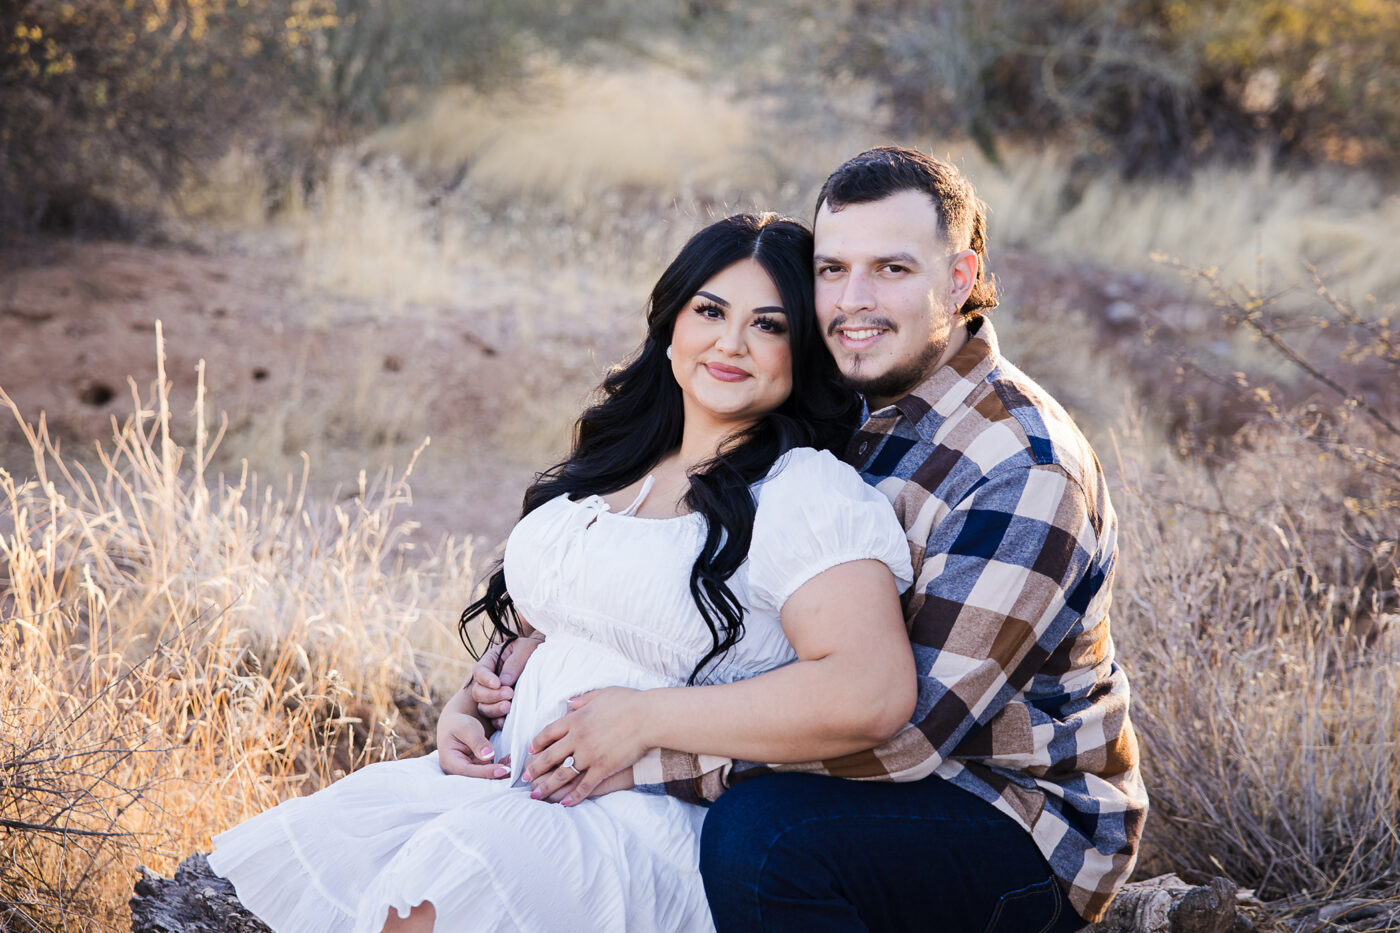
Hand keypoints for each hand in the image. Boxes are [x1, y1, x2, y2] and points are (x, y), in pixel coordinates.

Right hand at [436, 707, 510, 779]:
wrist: (458, 721)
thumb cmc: (459, 723)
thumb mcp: (466, 728)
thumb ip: (477, 741)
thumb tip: (489, 756)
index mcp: (449, 762)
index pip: (468, 771)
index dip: (486, 773)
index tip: (503, 770)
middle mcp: (458, 770)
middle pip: (478, 778)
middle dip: (495, 775)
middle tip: (512, 768)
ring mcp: (469, 769)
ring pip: (486, 776)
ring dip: (501, 771)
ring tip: (513, 762)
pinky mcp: (478, 766)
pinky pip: (490, 770)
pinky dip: (501, 766)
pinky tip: (510, 759)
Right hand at [471, 634, 544, 728]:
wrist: (548, 661)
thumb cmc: (534, 651)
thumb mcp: (526, 649)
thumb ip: (514, 663)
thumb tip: (503, 682)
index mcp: (491, 662)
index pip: (479, 671)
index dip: (485, 679)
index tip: (497, 683)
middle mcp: (488, 680)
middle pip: (478, 692)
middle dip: (492, 695)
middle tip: (509, 694)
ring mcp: (494, 696)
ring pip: (483, 707)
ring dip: (494, 709)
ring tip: (508, 707)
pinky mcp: (502, 708)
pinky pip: (494, 719)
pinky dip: (497, 721)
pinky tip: (505, 722)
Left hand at [523, 688, 650, 805]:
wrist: (648, 716)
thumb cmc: (629, 701)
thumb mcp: (602, 694)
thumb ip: (583, 700)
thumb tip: (570, 702)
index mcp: (576, 719)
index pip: (548, 733)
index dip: (537, 743)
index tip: (530, 751)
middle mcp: (577, 738)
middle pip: (549, 756)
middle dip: (534, 769)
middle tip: (524, 778)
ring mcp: (589, 755)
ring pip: (561, 774)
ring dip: (546, 786)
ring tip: (536, 795)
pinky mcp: (603, 768)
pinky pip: (584, 786)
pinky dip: (573, 796)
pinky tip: (564, 804)